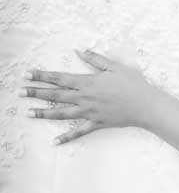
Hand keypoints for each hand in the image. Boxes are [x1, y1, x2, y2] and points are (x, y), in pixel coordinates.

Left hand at [19, 49, 152, 143]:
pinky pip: (79, 132)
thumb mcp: (114, 67)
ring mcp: (89, 113)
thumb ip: (95, 59)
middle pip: (56, 95)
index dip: (42, 76)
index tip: (27, 74)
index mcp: (88, 82)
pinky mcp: (96, 124)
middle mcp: (85, 98)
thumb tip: (79, 51)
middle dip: (36, 93)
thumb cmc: (132, 84)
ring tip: (28, 113)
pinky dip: (67, 137)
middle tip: (19, 92)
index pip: (59, 78)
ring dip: (44, 113)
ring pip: (62, 113)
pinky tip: (54, 142)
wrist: (146, 105)